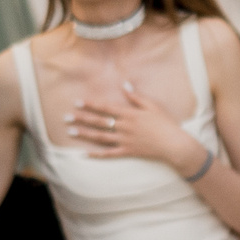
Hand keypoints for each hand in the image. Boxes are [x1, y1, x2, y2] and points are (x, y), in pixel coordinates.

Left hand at [64, 79, 197, 167]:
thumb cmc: (165, 123)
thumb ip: (136, 97)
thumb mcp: (152, 106)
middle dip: (81, 119)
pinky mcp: (127, 152)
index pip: (105, 108)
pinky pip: (108, 154)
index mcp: (129, 114)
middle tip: (66, 117)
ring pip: (99, 137)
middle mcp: (123, 127)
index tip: (77, 102)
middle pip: (98, 122)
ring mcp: (124, 140)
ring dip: (84, 134)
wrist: (173, 144)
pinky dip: (96, 154)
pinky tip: (84, 154)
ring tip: (70, 132)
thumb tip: (124, 85)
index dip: (90, 105)